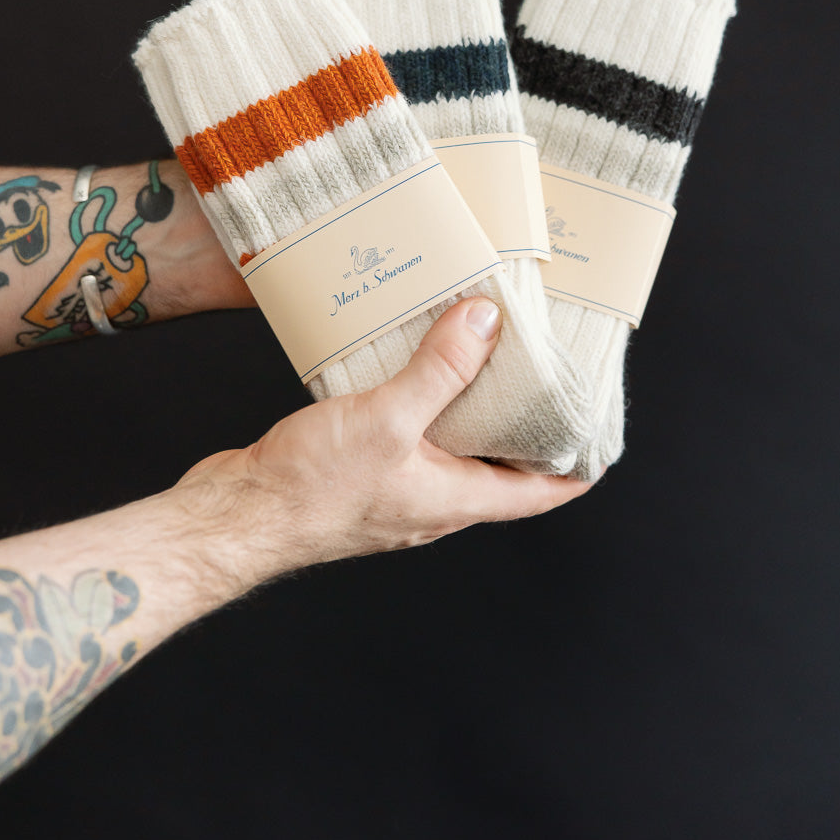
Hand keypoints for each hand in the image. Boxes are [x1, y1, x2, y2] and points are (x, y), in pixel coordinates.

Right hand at [176, 297, 595, 589]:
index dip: (575, 469)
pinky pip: (407, 436)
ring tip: (480, 357)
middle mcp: (432, 502)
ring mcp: (395, 490)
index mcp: (454, 500)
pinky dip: (420, 403)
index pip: (538, 493)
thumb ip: (440, 370)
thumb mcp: (388, 419)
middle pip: (498, 467)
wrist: (238, 516)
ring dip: (469, 409)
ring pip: (451, 448)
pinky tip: (405, 367)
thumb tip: (487, 323)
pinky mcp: (359, 473)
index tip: (601, 440)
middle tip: (543, 378)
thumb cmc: (312, 489)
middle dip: (523, 425)